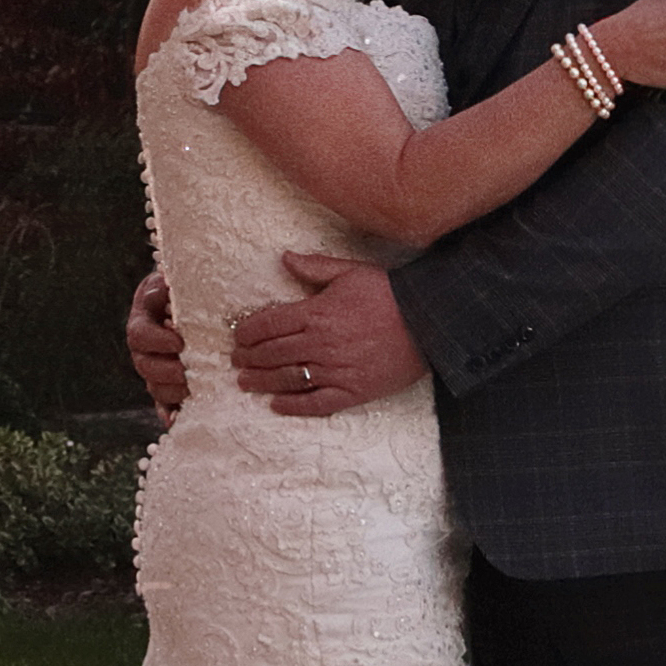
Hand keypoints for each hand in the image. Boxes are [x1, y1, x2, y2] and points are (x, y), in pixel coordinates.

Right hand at [125, 268, 185, 415]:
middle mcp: (142, 352)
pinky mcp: (166, 388)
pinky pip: (163, 406)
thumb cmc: (177, 294)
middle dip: (168, 371)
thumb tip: (161, 287)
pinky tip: (176, 420)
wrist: (181, 308)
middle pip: (146, 367)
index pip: (140, 336)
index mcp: (140, 325)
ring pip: (155, 388)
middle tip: (188, 372)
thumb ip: (162, 286)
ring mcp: (153, 373)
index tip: (180, 342)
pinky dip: (168, 414)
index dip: (158, 341)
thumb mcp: (168, 284)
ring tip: (193, 389)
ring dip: (172, 391)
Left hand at [232, 252, 427, 417]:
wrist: (429, 322)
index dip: (248, 331)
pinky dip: (293, 406)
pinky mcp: (352, 392)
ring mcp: (336, 370)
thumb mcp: (350, 271)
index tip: (238, 336)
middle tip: (236, 360)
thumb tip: (284, 258)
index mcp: (317, 312)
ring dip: (262, 381)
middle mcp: (321, 343)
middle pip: (273, 352)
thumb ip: (314, 267)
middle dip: (249, 357)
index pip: (269, 324)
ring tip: (245, 382)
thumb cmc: (389, 293)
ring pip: (288, 378)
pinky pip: (316, 404)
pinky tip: (277, 405)